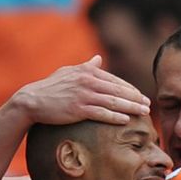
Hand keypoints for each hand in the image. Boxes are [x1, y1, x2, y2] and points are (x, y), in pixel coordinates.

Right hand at [12, 55, 150, 126]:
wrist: (32, 100)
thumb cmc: (51, 87)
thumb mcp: (69, 72)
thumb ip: (86, 66)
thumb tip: (98, 58)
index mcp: (88, 72)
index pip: (115, 81)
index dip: (131, 89)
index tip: (141, 96)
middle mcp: (88, 81)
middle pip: (118, 91)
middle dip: (136, 98)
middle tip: (149, 105)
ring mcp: (83, 95)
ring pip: (114, 102)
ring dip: (131, 108)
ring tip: (144, 112)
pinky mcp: (78, 109)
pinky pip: (102, 114)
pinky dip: (115, 117)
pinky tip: (126, 120)